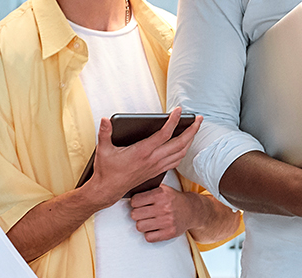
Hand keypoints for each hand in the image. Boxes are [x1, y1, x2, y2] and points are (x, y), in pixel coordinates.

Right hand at [86, 109, 201, 202]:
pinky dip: (183, 151)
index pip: (164, 134)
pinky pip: (176, 161)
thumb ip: (105, 133)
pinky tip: (184, 146)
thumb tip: (105, 119)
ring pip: (181, 153)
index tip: (179, 110)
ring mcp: (157, 166)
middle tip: (198, 118)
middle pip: (180, 143)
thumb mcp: (103, 150)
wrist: (109, 190)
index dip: (173, 121)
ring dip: (190, 140)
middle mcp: (153, 159)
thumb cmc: (107, 171)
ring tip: (195, 129)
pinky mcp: (157, 171)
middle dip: (192, 130)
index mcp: (142, 151)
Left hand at [127, 184, 208, 242]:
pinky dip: (150, 234)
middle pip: (134, 215)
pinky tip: (154, 228)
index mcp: (161, 194)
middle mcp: (164, 207)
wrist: (192, 211)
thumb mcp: (163, 189)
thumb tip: (128, 191)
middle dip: (137, 214)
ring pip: (139, 227)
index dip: (134, 203)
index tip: (139, 204)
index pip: (135, 201)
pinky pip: (148, 237)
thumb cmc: (173, 200)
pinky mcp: (169, 233)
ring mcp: (167, 221)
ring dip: (142, 224)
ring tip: (148, 221)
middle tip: (143, 213)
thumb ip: (148, 189)